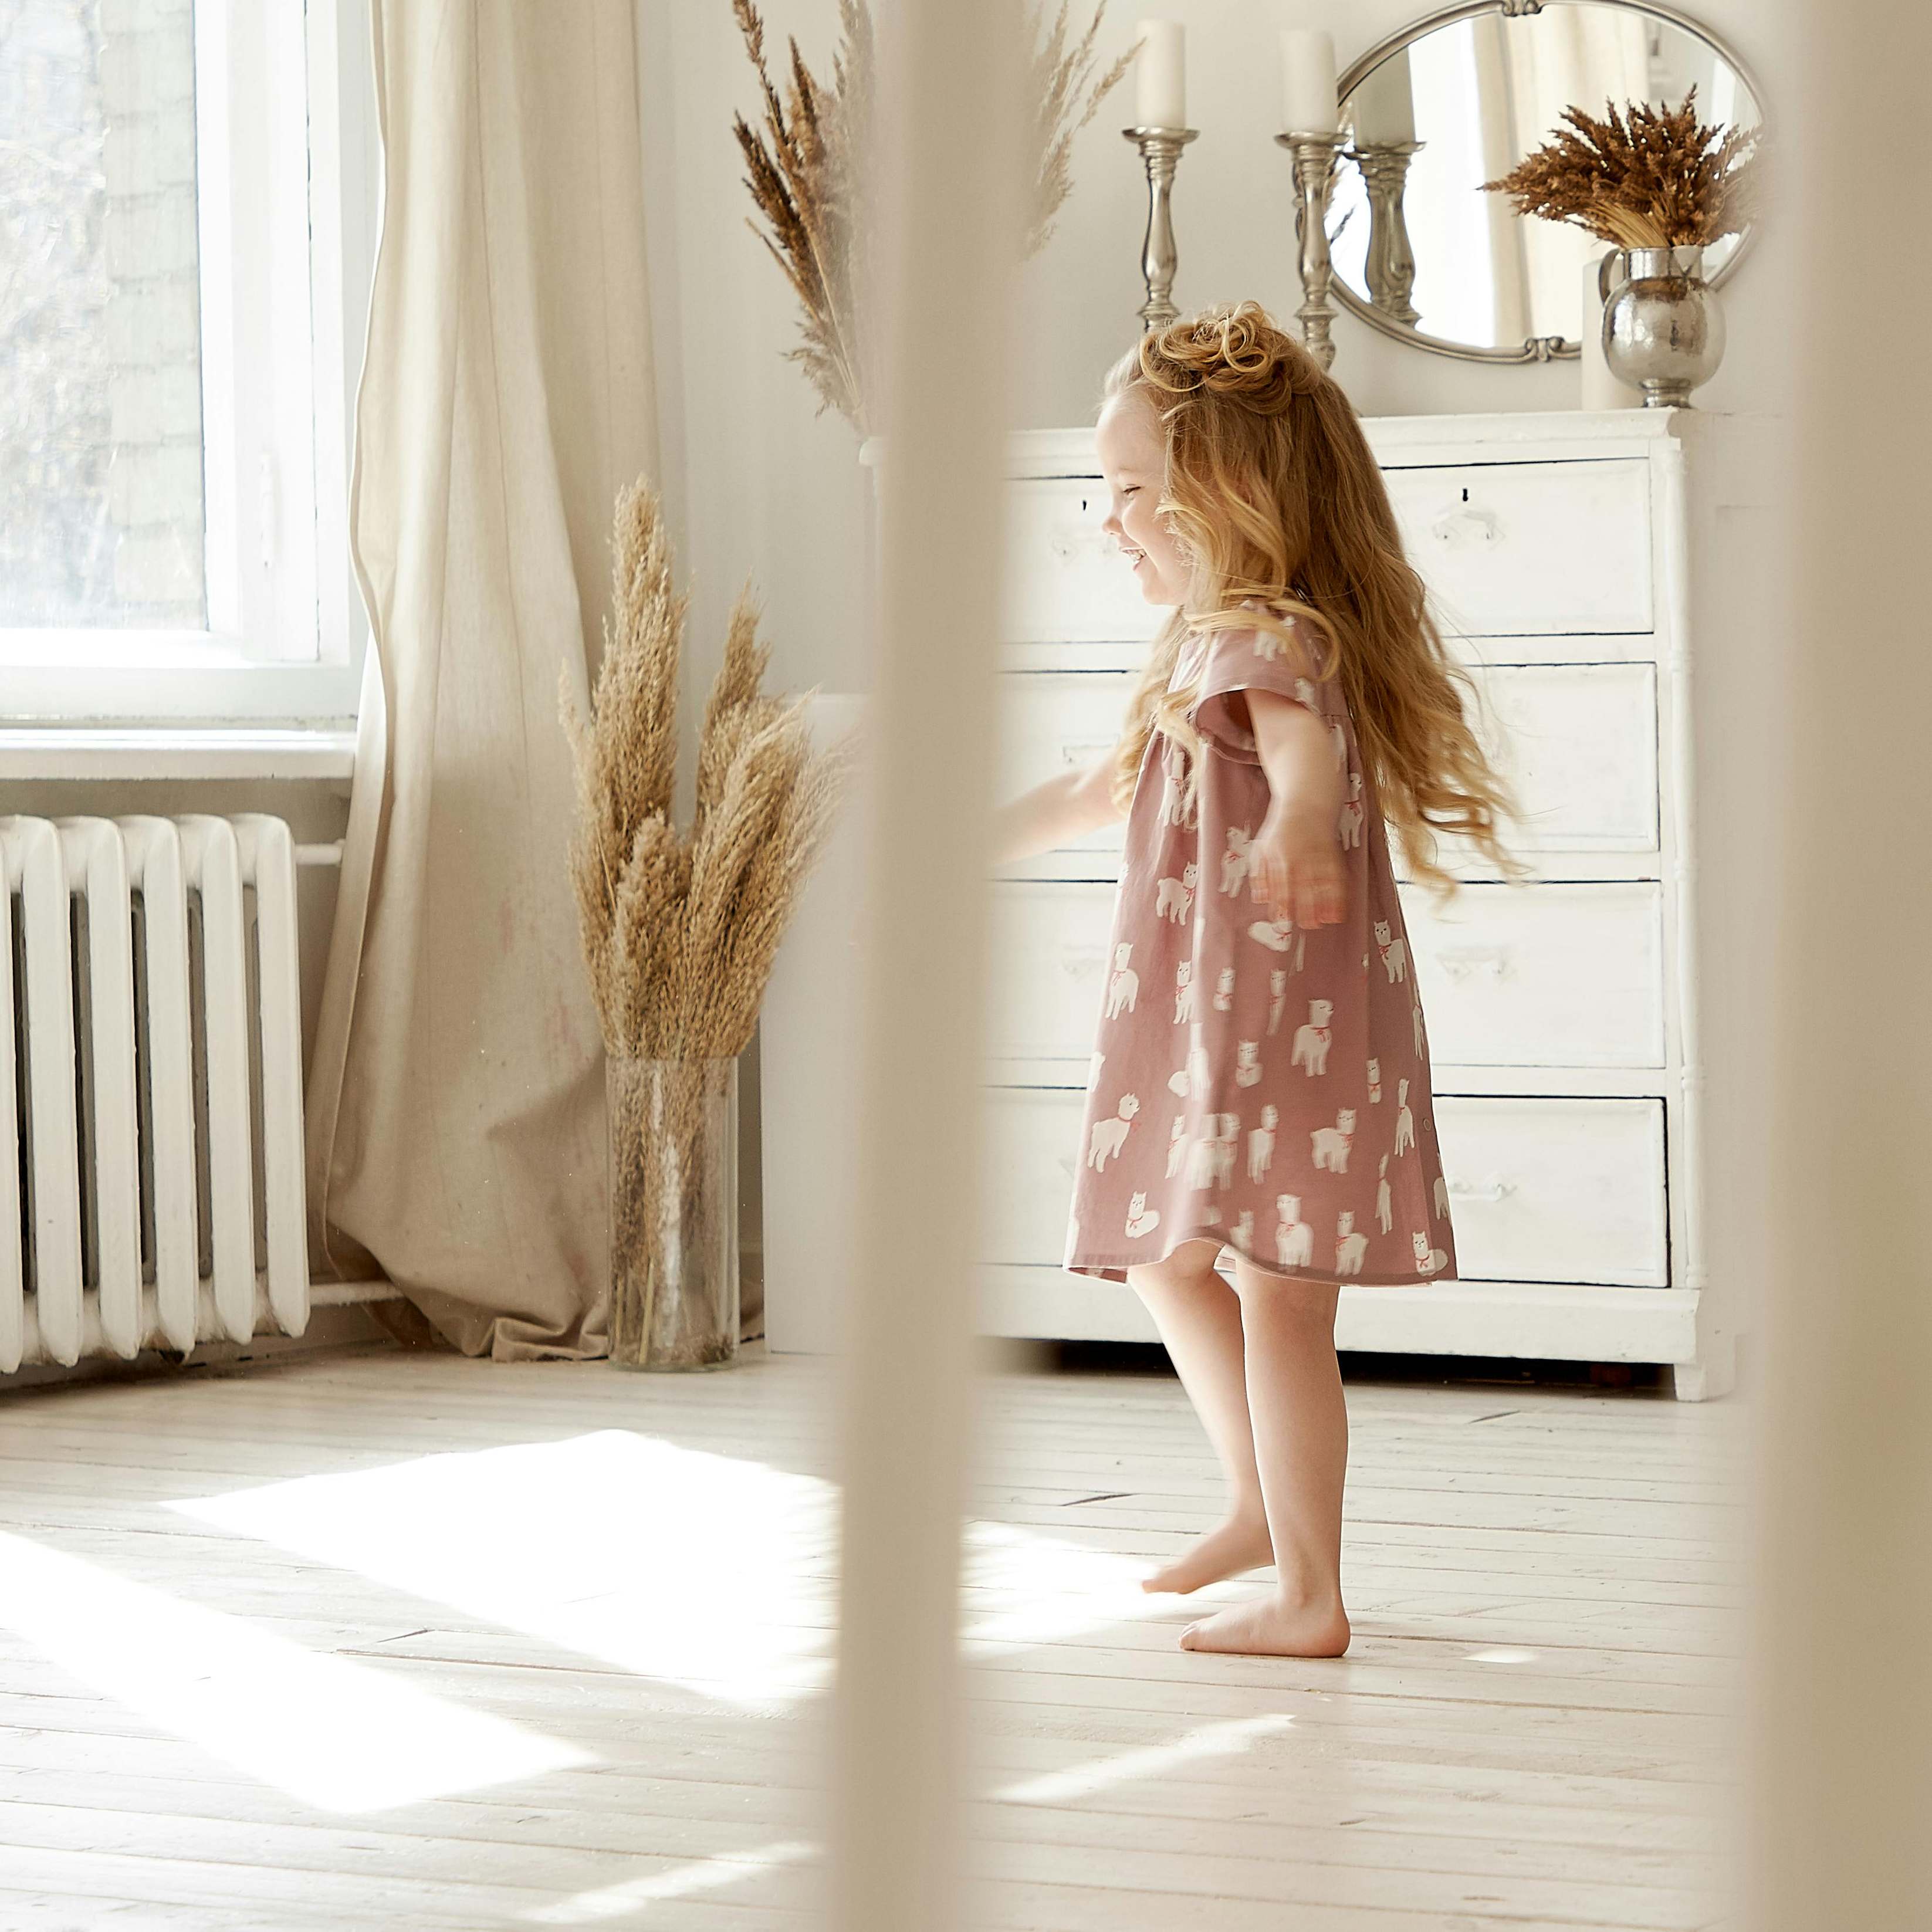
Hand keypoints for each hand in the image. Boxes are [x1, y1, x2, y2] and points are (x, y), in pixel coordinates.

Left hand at [1249, 803, 1346, 927]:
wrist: (1306, 802)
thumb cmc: (1280, 829)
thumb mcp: (1262, 848)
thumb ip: (1259, 873)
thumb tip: (1259, 899)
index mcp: (1278, 856)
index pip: (1279, 884)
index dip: (1282, 903)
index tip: (1283, 919)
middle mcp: (1298, 855)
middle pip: (1301, 885)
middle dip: (1305, 907)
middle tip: (1308, 926)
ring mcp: (1317, 852)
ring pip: (1322, 882)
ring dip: (1325, 903)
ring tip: (1326, 921)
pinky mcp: (1332, 850)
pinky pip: (1338, 874)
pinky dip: (1340, 890)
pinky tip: (1341, 904)